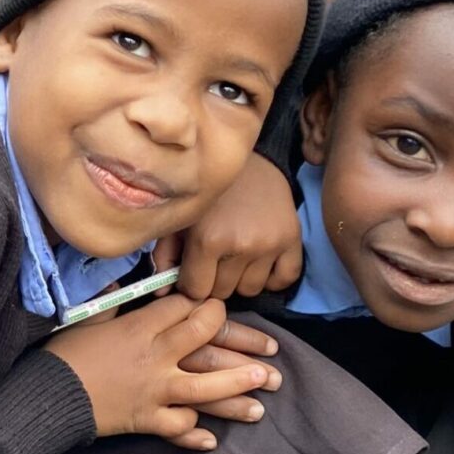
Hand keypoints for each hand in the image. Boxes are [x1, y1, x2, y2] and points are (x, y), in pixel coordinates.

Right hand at [44, 296, 280, 448]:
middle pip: (206, 346)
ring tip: (262, 397)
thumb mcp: (87, 319)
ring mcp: (154, 391)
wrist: (47, 396)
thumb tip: (115, 277)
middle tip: (271, 352)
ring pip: (205, 390)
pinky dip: (194, 434)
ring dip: (236, 392)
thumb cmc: (63, 353)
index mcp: (141, 327)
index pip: (185, 309)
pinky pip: (178, 427)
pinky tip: (212, 439)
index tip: (217, 307)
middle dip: (242, 346)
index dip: (205, 305)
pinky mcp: (146, 420)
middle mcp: (155, 358)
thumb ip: (110, 301)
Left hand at [179, 153, 304, 300]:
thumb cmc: (208, 193)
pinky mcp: (292, 239)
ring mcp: (269, 244)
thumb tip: (161, 294)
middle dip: (214, 281)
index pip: (196, 290)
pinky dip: (272, 278)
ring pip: (251, 289)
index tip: (191, 271)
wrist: (248, 160)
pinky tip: (259, 263)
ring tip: (235, 256)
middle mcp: (241, 245)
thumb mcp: (180, 218)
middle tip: (213, 260)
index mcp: (208, 239)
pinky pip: (285, 279)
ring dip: (240, 279)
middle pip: (223, 291)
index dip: (190, 283)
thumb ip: (165, 256)